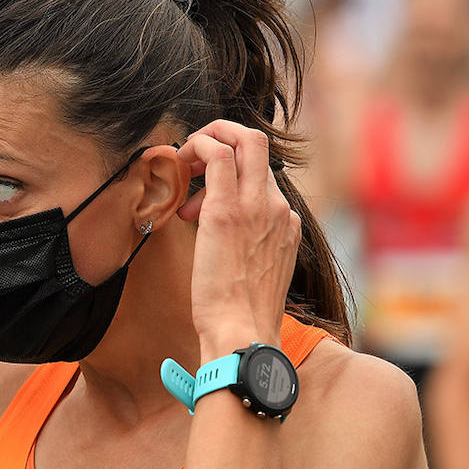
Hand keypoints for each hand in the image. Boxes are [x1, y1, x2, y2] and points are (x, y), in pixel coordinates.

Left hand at [176, 120, 299, 355]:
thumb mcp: (257, 274)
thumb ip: (249, 247)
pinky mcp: (227, 211)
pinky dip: (197, 147)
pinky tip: (180, 163)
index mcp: (288, 223)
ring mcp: (257, 206)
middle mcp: (279, 208)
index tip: (205, 195)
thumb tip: (221, 236)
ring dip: (208, 139)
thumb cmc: (241, 315)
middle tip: (198, 155)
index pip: (263, 176)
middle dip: (226, 135)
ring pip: (245, 139)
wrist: (242, 333)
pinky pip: (218, 154)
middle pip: (260, 144)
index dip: (231, 176)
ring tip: (184, 165)